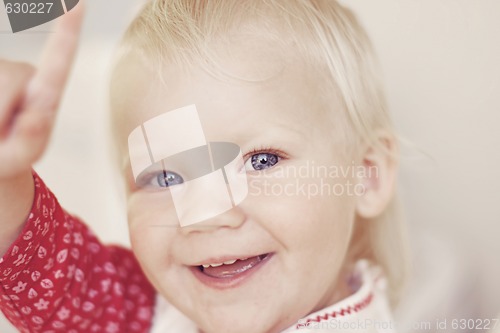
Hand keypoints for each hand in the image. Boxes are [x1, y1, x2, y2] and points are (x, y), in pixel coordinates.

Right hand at [0, 4, 83, 177]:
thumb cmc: (9, 156)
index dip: (67, 33)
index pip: (59, 62)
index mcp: (44, 95)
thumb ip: (30, 141)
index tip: (80, 5)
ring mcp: (1, 68)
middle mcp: (22, 74)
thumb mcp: (19, 158)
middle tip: (0, 134)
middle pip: (10, 78)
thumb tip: (37, 115)